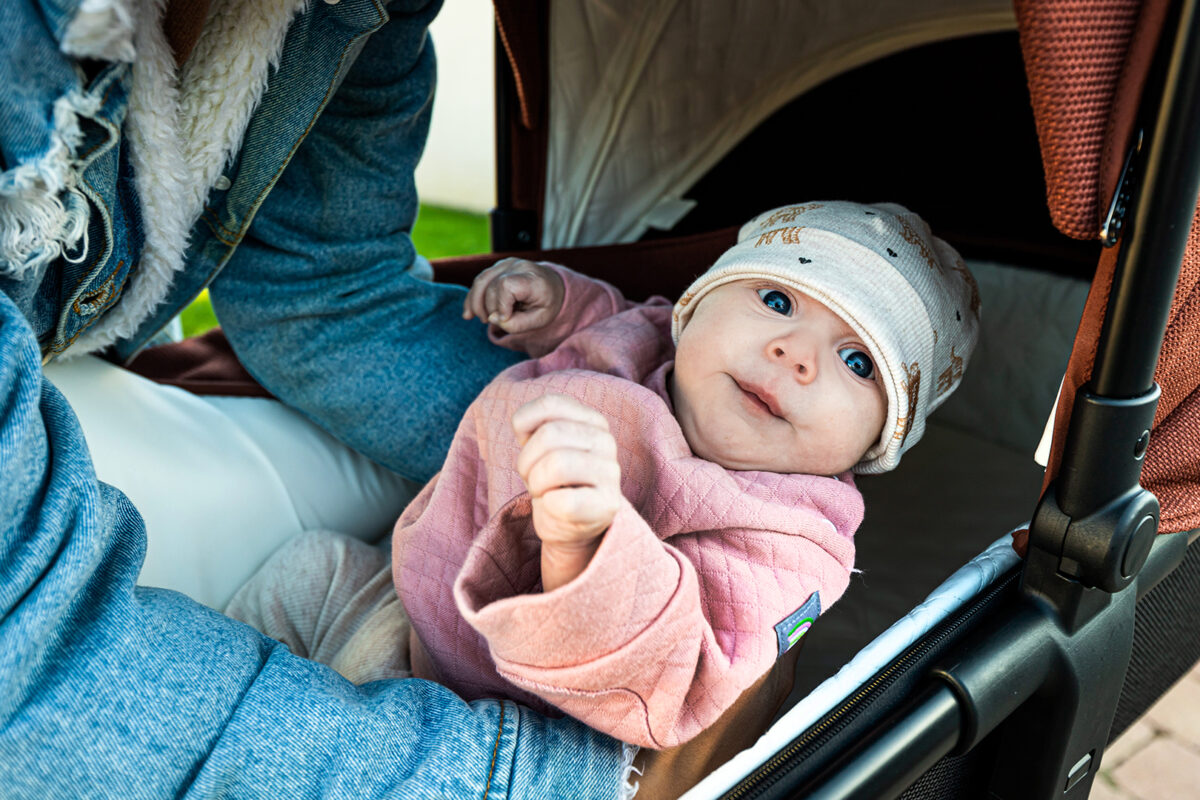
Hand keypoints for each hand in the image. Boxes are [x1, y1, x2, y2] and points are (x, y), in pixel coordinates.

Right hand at [463, 258, 565, 333]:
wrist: (553, 286)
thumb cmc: (547, 304)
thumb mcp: (540, 320)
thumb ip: (518, 324)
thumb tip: (493, 319)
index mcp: (532, 278)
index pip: (506, 285)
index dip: (500, 304)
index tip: (506, 318)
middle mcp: (518, 266)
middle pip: (491, 286)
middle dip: (489, 308)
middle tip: (496, 323)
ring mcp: (506, 264)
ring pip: (481, 281)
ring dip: (476, 303)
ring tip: (482, 319)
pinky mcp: (498, 267)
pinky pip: (480, 280)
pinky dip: (473, 297)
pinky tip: (469, 313)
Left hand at [512, 394, 621, 590]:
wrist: (569, 524)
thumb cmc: (552, 481)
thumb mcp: (540, 445)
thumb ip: (536, 424)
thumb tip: (523, 423)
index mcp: (593, 421)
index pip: (550, 405)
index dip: (525, 428)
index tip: (530, 447)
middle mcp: (606, 442)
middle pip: (549, 435)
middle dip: (528, 461)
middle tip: (534, 479)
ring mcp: (611, 473)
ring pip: (556, 465)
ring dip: (536, 484)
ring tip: (545, 492)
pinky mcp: (607, 505)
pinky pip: (562, 501)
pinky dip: (548, 506)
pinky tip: (557, 508)